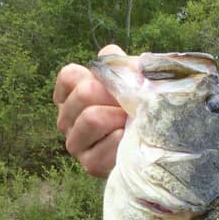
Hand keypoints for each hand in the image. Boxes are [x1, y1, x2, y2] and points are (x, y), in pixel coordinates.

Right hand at [53, 44, 127, 177]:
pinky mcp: (89, 164)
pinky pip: (104, 146)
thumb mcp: (130, 83)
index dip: (100, 78)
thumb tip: (111, 55)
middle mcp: (65, 119)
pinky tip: (129, 140)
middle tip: (132, 107)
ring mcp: (75, 144)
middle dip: (115, 97)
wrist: (152, 149)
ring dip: (119, 118)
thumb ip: (118, 64)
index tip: (118, 88)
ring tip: (131, 122)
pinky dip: (122, 141)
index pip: (70, 76)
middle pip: (84, 94)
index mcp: (69, 96)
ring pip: (91, 118)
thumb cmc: (137, 111)